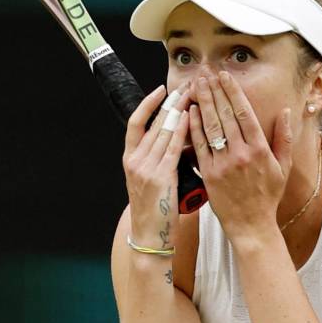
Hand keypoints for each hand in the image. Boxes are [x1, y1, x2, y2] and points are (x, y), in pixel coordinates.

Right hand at [122, 83, 190, 249]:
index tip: (160, 90)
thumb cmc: (156, 211)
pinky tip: (191, 118)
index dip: (147, 104)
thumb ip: (158, 160)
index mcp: (130, 159)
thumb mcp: (150, 181)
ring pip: (163, 131)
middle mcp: (135, 160)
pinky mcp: (160, 177)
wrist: (150, 236)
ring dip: (178, 110)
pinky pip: (172, 147)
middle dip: (170, 102)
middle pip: (153, 123)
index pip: (135, 123)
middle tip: (185, 86)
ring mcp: (145, 168)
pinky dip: (182, 130)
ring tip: (191, 95)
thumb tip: (175, 139)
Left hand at [188, 68, 291, 239]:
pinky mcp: (209, 174)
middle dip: (215, 91)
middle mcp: (241, 154)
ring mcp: (223, 164)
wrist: (251, 224)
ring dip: (202, 103)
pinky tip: (189, 111)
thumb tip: (285, 111)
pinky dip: (194, 127)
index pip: (245, 113)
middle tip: (206, 73)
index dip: (233, 92)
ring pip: (211, 127)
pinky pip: (199, 146)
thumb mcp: (283, 167)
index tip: (225, 76)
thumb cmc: (268, 195)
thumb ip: (284, 138)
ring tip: (196, 85)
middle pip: (225, 115)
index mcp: (260, 149)